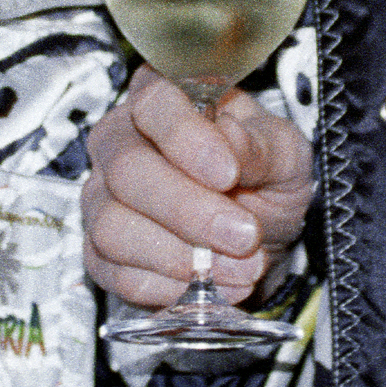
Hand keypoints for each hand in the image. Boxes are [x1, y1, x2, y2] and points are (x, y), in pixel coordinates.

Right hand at [82, 66, 312, 306]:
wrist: (259, 238)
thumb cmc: (266, 179)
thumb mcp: (284, 155)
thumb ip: (260, 146)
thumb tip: (229, 139)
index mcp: (163, 98)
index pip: (154, 102)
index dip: (186, 138)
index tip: (228, 174)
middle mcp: (119, 141)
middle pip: (126, 170)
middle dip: (189, 210)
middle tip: (244, 236)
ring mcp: (102, 198)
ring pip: (113, 227)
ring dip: (180, 257)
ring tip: (239, 269)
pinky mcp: (101, 253)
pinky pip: (117, 274)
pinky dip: (170, 288)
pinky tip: (212, 287)